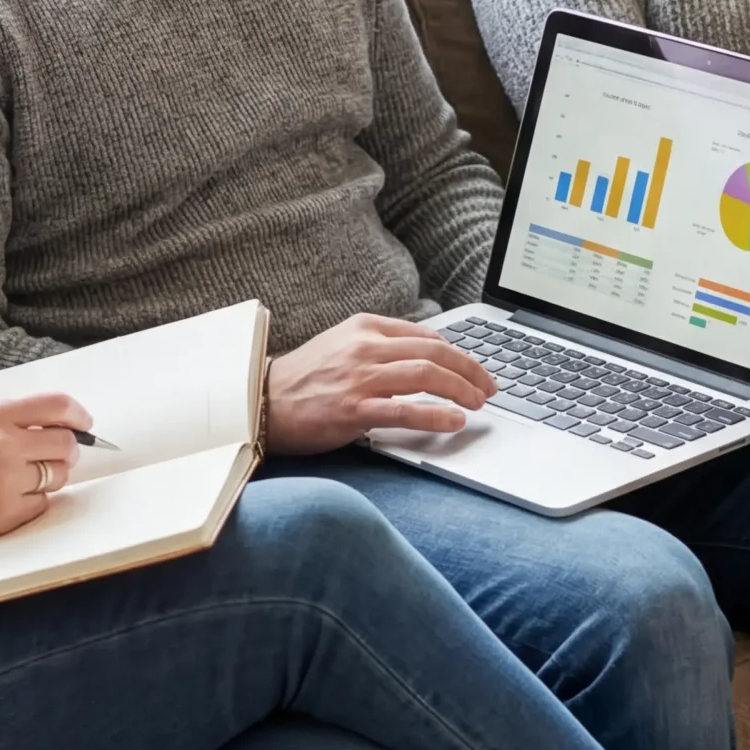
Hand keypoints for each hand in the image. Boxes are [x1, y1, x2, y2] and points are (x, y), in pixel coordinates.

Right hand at [0, 389, 94, 554]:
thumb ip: (8, 422)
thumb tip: (55, 425)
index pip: (56, 406)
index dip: (78, 415)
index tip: (83, 424)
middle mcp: (5, 445)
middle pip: (66, 443)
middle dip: (66, 450)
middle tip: (55, 456)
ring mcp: (8, 481)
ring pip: (58, 475)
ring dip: (49, 477)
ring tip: (20, 479)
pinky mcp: (9, 513)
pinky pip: (42, 503)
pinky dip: (32, 501)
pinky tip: (7, 499)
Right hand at [264, 314, 497, 454]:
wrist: (261, 402)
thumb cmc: (305, 378)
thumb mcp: (342, 345)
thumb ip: (381, 345)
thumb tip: (427, 355)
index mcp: (365, 327)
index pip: (426, 335)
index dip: (459, 353)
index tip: (475, 369)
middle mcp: (365, 348)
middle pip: (434, 354)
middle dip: (470, 371)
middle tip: (489, 387)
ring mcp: (360, 379)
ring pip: (426, 376)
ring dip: (461, 390)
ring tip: (479, 402)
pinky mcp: (354, 410)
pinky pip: (406, 410)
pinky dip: (437, 415)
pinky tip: (456, 421)